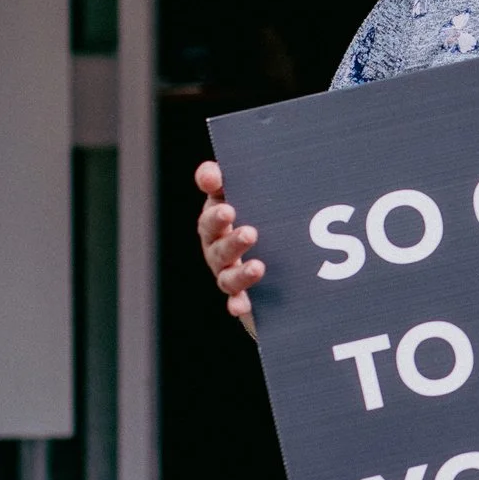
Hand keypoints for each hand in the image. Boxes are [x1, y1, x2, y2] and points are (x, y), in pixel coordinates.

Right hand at [194, 160, 263, 336]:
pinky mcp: (243, 298)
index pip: (211, 218)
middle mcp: (217, 251)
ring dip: (241, 273)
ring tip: (258, 267)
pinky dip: (238, 305)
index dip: (216, 214)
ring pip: (228, 277)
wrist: (268, 263)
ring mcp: (228, 275)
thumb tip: (210, 172)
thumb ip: (222, 182)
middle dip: (233, 241)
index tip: (227, 205)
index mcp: (216, 225)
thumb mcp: (240, 195)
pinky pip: (238, 303)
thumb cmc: (252, 216)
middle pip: (219, 248)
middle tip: (250, 233)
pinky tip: (242, 307)